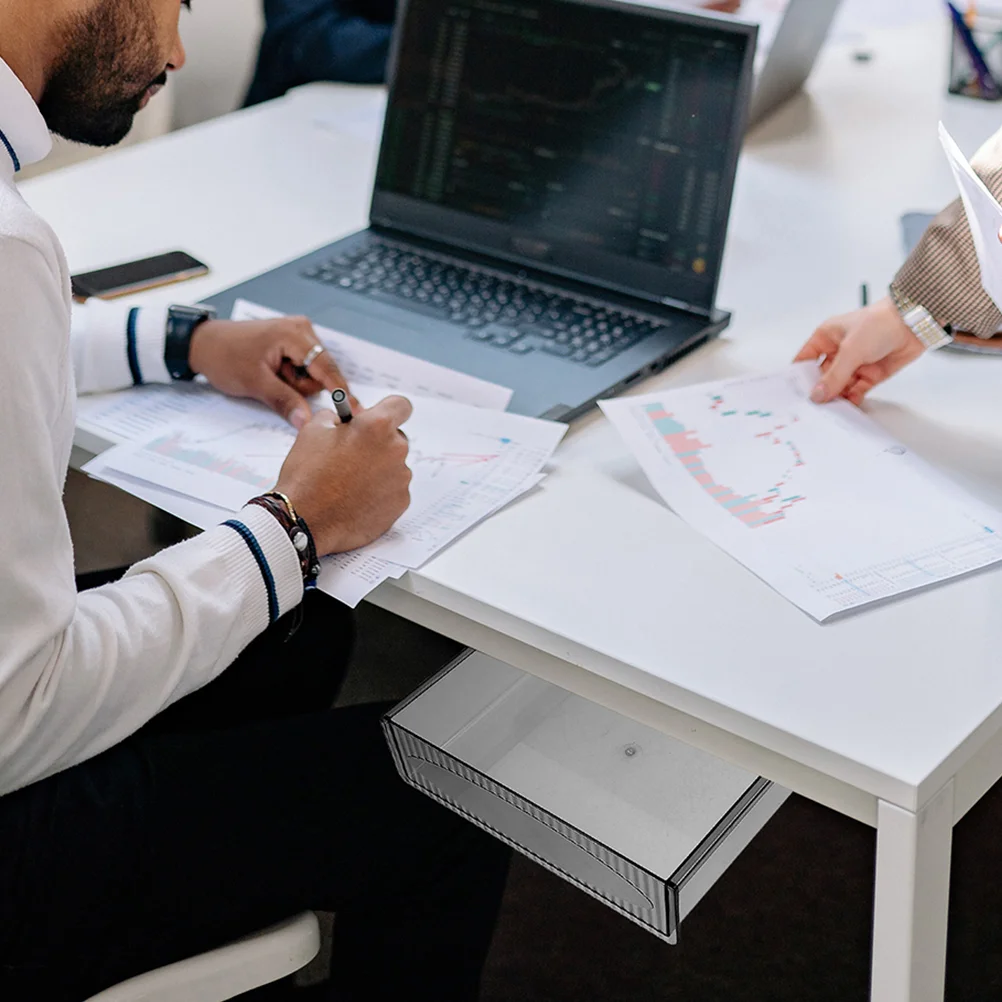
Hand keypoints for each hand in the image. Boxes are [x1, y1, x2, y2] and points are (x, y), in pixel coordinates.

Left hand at [189, 316, 356, 429]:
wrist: (204, 344)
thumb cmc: (224, 356)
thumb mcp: (255, 383)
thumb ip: (284, 401)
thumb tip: (306, 421)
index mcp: (295, 334)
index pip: (327, 367)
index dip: (341, 391)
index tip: (354, 410)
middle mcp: (302, 330)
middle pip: (321, 372)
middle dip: (300, 385)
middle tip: (273, 382)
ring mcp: (298, 335)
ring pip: (312, 373)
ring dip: (293, 382)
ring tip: (269, 376)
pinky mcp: (293, 343)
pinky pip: (303, 369)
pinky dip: (290, 377)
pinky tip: (272, 373)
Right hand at [276, 395, 412, 555]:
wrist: (304, 519)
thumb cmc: (306, 475)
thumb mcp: (314, 430)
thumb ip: (337, 416)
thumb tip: (347, 419)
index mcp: (376, 426)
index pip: (401, 406)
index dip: (388, 410)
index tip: (379, 418)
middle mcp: (396, 450)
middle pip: (396, 438)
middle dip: (378, 443)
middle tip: (354, 454)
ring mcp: (401, 479)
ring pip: (394, 466)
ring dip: (378, 469)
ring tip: (349, 482)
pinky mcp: (400, 503)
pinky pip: (394, 490)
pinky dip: (380, 492)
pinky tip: (356, 498)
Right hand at [794, 297, 923, 405]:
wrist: (914, 324)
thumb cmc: (880, 323)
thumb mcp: (851, 350)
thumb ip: (834, 376)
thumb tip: (818, 395)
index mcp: (826, 337)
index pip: (805, 360)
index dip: (797, 376)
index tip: (793, 394)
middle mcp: (838, 351)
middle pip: (821, 377)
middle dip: (818, 391)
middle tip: (812, 408)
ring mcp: (854, 364)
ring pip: (839, 386)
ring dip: (836, 397)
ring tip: (830, 411)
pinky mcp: (869, 374)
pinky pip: (855, 391)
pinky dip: (852, 399)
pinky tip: (847, 407)